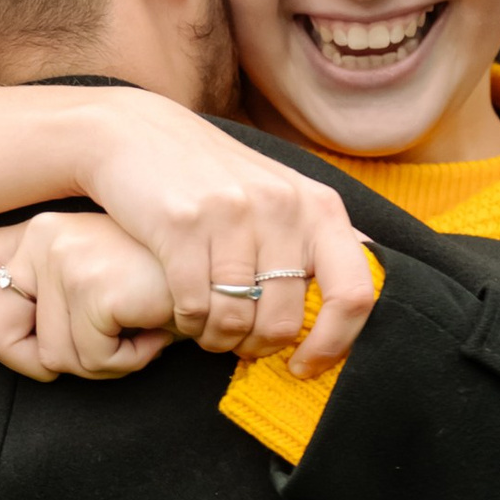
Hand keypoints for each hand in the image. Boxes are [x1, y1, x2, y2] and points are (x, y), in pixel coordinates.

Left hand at [0, 215, 177, 381]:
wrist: (226, 269)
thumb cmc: (162, 286)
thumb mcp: (91, 298)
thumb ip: (32, 310)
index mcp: (35, 236)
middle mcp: (40, 237)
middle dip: (42, 362)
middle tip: (97, 343)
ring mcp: (63, 258)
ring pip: (52, 360)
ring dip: (103, 361)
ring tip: (137, 322)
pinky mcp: (89, 283)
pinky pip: (89, 359)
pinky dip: (126, 360)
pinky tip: (151, 325)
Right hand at [74, 99, 372, 367]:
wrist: (141, 134)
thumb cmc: (216, 179)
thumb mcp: (280, 195)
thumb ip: (314, 241)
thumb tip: (359, 298)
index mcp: (318, 206)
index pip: (353, 294)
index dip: (334, 344)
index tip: (305, 366)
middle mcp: (282, 207)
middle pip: (285, 321)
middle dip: (258, 348)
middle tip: (240, 346)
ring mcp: (232, 214)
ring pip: (237, 320)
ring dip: (218, 340)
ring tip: (209, 332)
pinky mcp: (181, 224)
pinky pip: (195, 306)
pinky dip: (189, 324)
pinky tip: (185, 315)